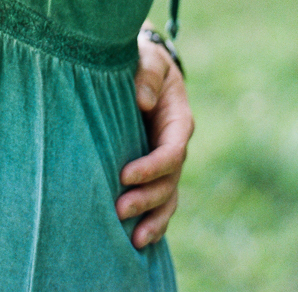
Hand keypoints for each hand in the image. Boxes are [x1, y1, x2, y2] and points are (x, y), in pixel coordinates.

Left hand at [116, 31, 193, 247]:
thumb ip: (147, 73)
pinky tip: (138, 240)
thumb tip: (142, 100)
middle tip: (118, 208)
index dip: (151, 167)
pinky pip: (160, 200)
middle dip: (146, 198)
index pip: (171, 152)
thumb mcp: (149, 57)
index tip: (124, 174)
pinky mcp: (153, 169)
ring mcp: (165, 161)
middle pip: (169, 181)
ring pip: (167, 197)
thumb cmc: (143, 58)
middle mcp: (175, 145)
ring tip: (133, 238)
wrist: (140, 65)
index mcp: (178, 120)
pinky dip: (153, 220)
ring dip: (151, 218)